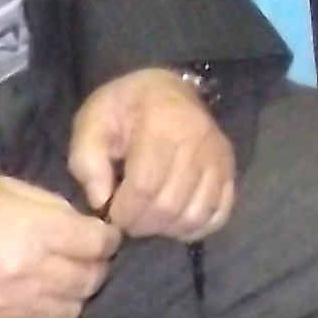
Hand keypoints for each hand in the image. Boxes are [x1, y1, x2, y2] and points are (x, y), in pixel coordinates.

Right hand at [0, 173, 117, 317]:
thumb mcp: (8, 187)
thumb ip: (51, 208)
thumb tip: (81, 225)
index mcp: (36, 234)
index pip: (97, 244)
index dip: (106, 237)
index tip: (103, 233)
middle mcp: (31, 277)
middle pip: (90, 281)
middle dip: (96, 266)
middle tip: (87, 254)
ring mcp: (12, 309)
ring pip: (70, 312)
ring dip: (74, 293)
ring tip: (62, 277)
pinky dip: (42, 311)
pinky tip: (32, 294)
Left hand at [68, 68, 236, 242]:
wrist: (166, 89)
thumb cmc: (124, 109)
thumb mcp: (92, 123)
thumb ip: (88, 163)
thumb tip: (101, 202)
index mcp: (161, 123)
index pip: (145, 185)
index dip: (123, 211)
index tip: (110, 213)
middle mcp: (198, 141)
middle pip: (169, 205)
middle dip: (141, 223)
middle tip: (127, 218)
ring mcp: (219, 157)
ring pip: (195, 215)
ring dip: (166, 228)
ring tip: (149, 217)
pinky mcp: (230, 171)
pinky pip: (218, 214)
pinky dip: (194, 228)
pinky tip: (173, 220)